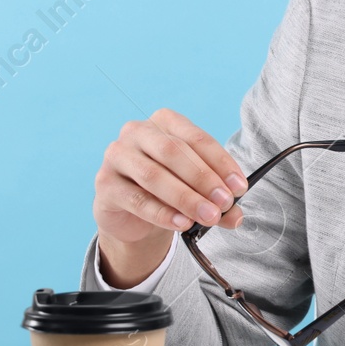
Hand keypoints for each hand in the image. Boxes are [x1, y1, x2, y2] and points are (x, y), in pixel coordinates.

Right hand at [93, 109, 247, 287]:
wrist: (130, 212)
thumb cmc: (167, 188)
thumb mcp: (195, 189)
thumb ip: (215, 199)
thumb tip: (236, 215)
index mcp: (164, 121)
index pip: (196, 138)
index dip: (220, 162)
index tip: (239, 187)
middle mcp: (137, 132)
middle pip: (174, 151)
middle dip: (203, 179)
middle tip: (225, 203)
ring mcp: (117, 156)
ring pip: (154, 175)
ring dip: (185, 198)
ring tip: (209, 217)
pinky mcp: (105, 184)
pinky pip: (136, 199)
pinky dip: (162, 213)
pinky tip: (182, 224)